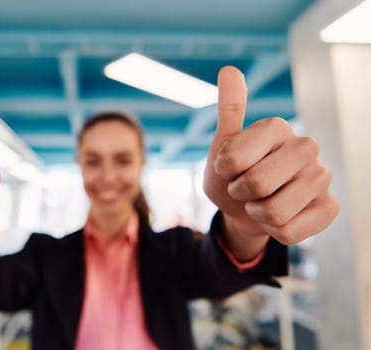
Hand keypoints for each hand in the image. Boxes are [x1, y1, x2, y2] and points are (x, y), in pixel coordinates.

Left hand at [204, 66, 338, 256]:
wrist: (244, 210)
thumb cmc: (231, 175)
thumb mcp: (222, 145)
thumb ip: (229, 111)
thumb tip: (229, 70)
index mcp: (277, 127)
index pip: (233, 159)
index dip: (223, 171)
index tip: (228, 168)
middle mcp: (306, 146)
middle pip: (257, 184)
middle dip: (240, 193)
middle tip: (244, 187)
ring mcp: (322, 177)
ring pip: (273, 212)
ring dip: (256, 214)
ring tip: (261, 202)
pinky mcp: (330, 207)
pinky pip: (288, 232)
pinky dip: (273, 231)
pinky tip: (278, 217)